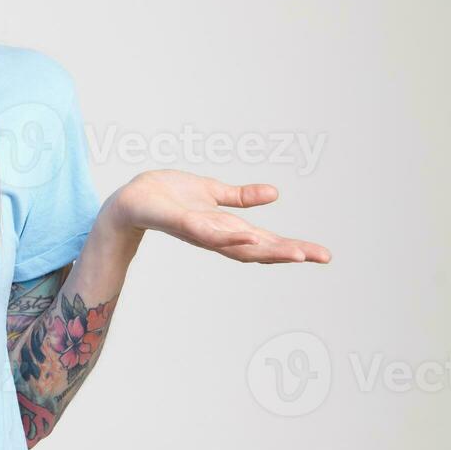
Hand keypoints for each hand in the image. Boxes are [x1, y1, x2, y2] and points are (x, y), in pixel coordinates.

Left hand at [108, 169, 329, 263]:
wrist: (128, 201)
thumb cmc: (167, 198)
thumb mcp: (211, 193)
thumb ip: (240, 197)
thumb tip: (275, 194)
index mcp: (225, 229)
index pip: (265, 242)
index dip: (293, 248)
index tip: (322, 254)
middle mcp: (215, 235)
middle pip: (257, 249)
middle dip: (289, 253)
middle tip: (320, 256)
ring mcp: (198, 230)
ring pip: (235, 244)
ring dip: (265, 247)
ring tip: (295, 251)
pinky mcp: (178, 220)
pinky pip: (205, 229)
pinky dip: (227, 234)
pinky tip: (248, 233)